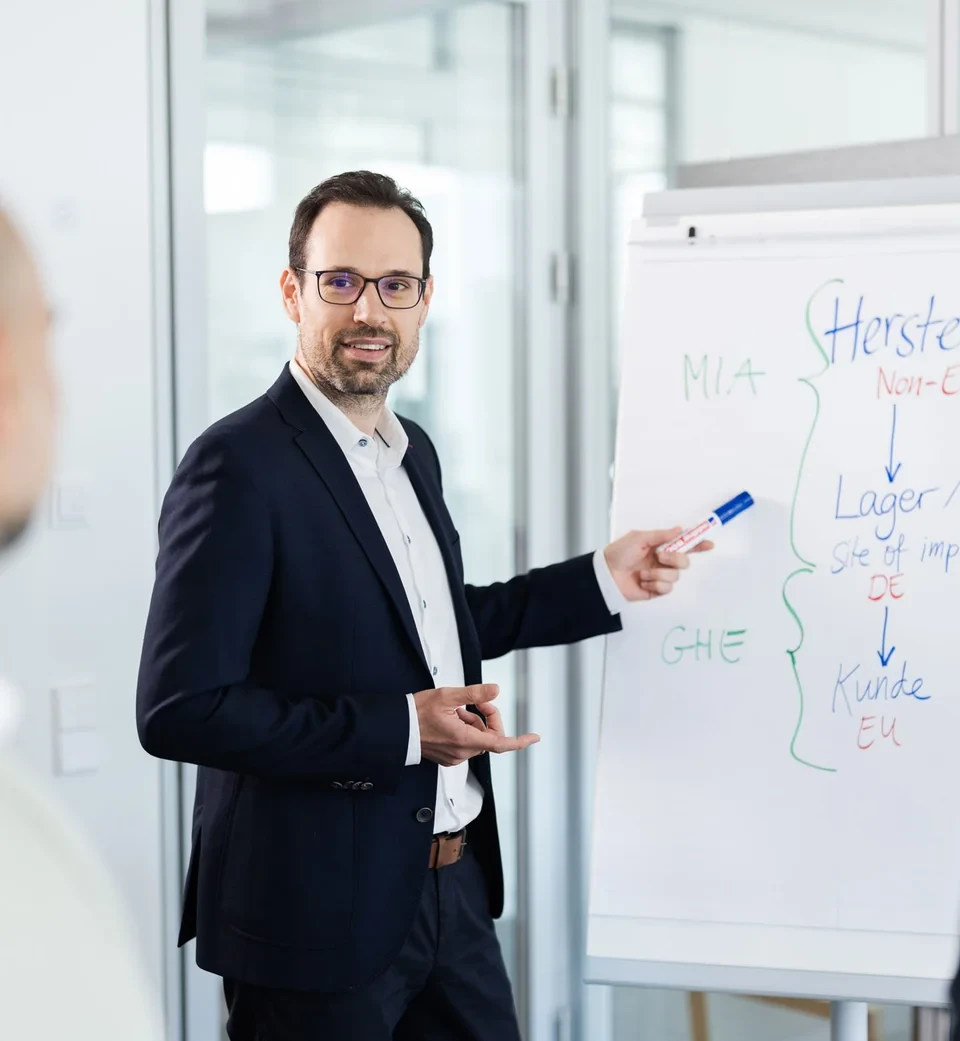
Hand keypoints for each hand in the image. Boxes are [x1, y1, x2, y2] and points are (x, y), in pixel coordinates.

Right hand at [413, 684, 539, 766]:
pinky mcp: (448, 757)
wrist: (396, 728)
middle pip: (489, 736)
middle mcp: (461, 753)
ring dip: (472, 723)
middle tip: (472, 702)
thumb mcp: (448, 696)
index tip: (533, 737)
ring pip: (477, 738)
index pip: (500, 743)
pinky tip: (449, 720)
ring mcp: (454, 757)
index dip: (520, 741)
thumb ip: (474, 694)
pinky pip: (466, 743)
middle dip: (485, 717)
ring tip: (454, 711)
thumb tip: (495, 690)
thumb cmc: (417, 713)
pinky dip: (464, 730)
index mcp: (464, 740)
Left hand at [603, 527, 713, 601]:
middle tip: (661, 556)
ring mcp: (660, 576)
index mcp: (660, 547)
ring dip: (658, 573)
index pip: (683, 545)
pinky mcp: (656, 590)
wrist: (606, 574)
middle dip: (675, 559)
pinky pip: (666, 588)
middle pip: (684, 561)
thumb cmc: (619, 553)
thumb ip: (661, 535)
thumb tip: (679, 529)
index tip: (709, 544)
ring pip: (675, 576)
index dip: (698, 545)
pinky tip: (642, 581)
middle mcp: (663, 562)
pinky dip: (654, 583)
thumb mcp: (639, 538)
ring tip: (642, 572)